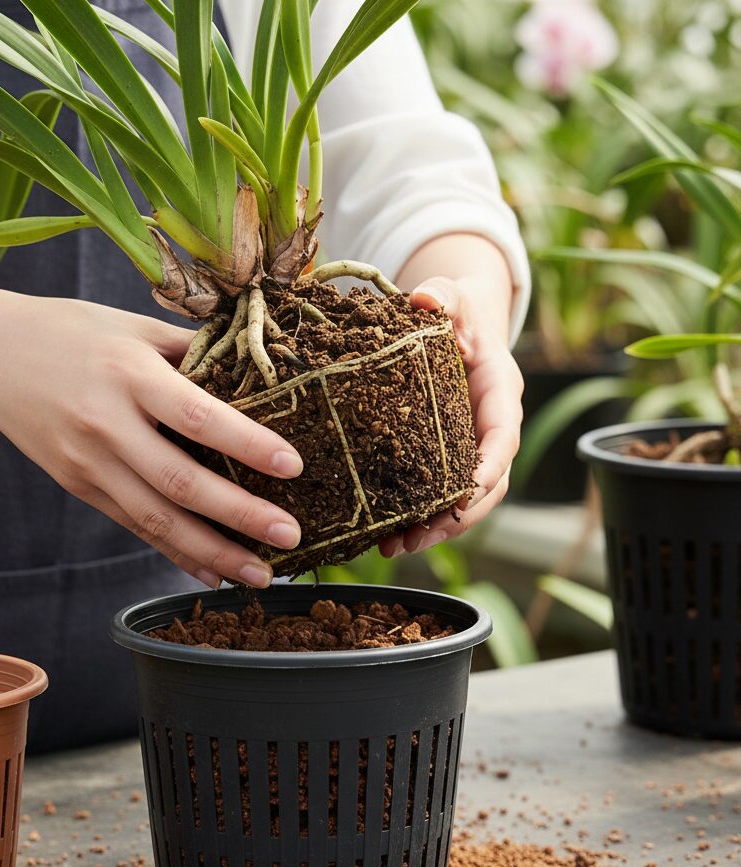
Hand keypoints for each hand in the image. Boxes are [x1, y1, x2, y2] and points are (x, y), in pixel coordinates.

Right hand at [0, 296, 304, 588]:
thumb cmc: (70, 331)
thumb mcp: (131, 326)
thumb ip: (190, 351)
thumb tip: (258, 369)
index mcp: (127, 373)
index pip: (196, 415)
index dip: (246, 444)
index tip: (293, 466)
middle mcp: (106, 424)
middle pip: (179, 482)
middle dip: (239, 516)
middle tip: (290, 536)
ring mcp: (88, 462)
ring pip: (156, 520)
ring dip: (212, 552)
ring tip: (260, 574)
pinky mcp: (78, 486)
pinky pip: (133, 526)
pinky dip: (174, 552)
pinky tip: (210, 572)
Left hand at [379, 275, 522, 556]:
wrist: (456, 324)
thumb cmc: (454, 310)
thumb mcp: (451, 297)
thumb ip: (442, 294)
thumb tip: (423, 298)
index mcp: (499, 393)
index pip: (503, 435)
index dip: (490, 465)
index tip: (467, 491)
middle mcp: (491, 428)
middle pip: (489, 483)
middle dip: (459, 515)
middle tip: (418, 537)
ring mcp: (471, 448)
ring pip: (467, 501)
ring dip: (437, 529)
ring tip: (395, 548)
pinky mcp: (448, 460)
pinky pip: (442, 497)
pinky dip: (421, 520)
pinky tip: (387, 538)